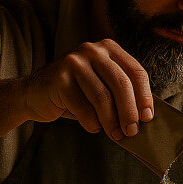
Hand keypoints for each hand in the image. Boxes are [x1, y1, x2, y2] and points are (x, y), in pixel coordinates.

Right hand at [21, 39, 153, 139]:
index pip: (135, 71)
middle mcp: (92, 50)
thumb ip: (121, 94)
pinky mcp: (59, 78)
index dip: (144, 96)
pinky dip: (91, 123)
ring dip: (111, 121)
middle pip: (121, 83)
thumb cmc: (77, 95)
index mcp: (109, 48)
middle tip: (132, 131)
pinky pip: (83, 108)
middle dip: (129, 111)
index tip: (148, 117)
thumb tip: (145, 117)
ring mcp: (74, 61)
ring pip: (102, 97)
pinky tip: (93, 127)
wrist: (34, 95)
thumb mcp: (102, 87)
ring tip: (115, 135)